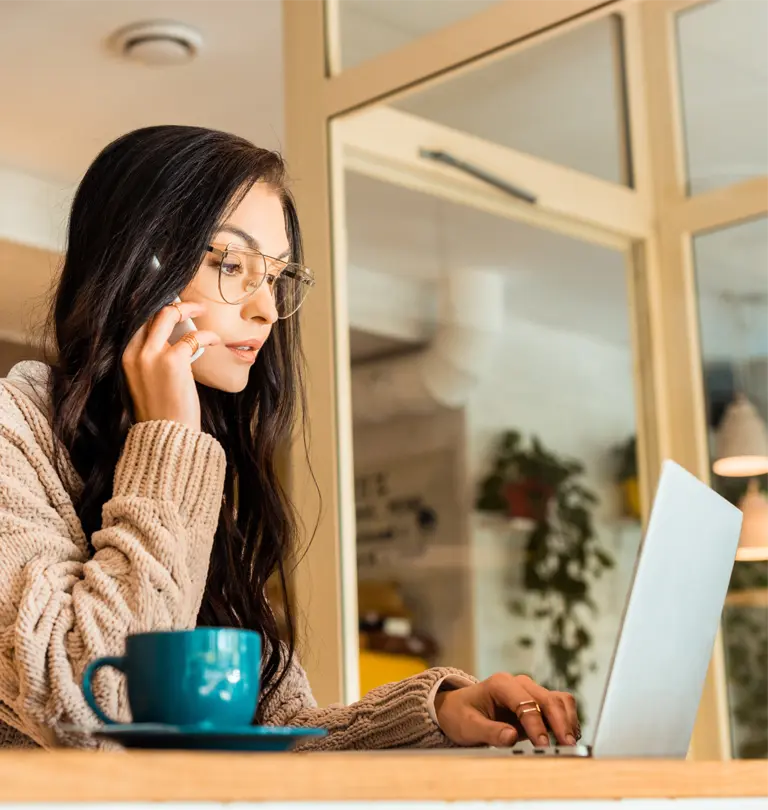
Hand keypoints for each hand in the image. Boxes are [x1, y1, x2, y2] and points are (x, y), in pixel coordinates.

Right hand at [122, 301, 220, 432]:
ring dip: (188, 308)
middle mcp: (134, 352)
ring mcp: (151, 355)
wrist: (166, 435)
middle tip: (189, 305)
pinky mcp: (172, 361)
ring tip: (202, 310)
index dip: (153, 309)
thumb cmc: (161, 412)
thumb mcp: (146, 382)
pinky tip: (215, 339)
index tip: (171, 306)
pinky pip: (193, 337)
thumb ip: (151, 361)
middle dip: (171, 303)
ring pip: (168, 314)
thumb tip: (171, 341)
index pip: (136, 322)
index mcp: (125, 357)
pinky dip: (207, 335)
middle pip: (149, 312)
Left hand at [434, 673, 578, 747]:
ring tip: (571, 744)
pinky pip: (559, 707)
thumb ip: (489, 731)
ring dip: (568, 721)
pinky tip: (568, 738)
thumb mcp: (468, 726)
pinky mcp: (537, 703)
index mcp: (500, 684)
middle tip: (567, 746)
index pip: (525, 702)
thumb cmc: (461, 715)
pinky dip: (567, 721)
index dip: (536, 724)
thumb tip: (511, 737)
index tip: (543, 745)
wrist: (458, 709)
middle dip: (560, 722)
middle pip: (548, 698)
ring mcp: (530, 692)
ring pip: (559, 700)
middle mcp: (519, 683)